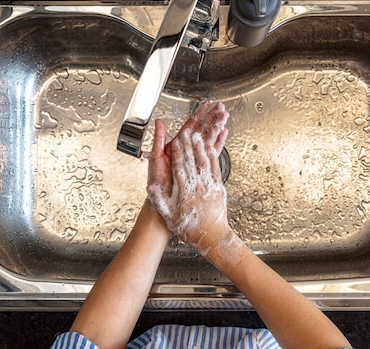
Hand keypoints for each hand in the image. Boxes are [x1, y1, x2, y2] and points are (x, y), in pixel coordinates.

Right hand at [147, 102, 231, 255]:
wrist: (212, 237)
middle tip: (187, 132)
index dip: (178, 153)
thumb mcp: (169, 216)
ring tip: (199, 135)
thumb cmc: (190, 228)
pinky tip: (212, 148)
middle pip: (192, 161)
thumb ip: (160, 200)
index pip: (180, 168)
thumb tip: (150, 188)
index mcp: (184, 192)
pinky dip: (213, 157)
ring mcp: (210, 187)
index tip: (176, 141)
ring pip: (205, 162)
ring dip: (201, 147)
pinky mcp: (219, 188)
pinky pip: (215, 169)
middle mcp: (198, 187)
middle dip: (189, 145)